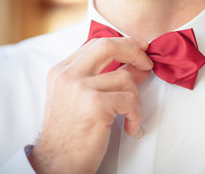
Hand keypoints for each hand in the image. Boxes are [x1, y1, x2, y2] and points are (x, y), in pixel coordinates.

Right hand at [28, 37, 152, 173]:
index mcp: (62, 71)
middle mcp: (68, 75)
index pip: (96, 44)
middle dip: (134, 51)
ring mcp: (80, 88)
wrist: (57, 163)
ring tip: (130, 115)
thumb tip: (136, 65)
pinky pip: (130, 99)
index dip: (122, 43)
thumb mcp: (82, 98)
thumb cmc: (71, 133)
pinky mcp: (95, 104)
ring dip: (136, 99)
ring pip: (125, 78)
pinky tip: (129, 126)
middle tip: (147, 64)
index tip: (138, 48)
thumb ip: (105, 77)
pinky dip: (136, 114)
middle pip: (108, 45)